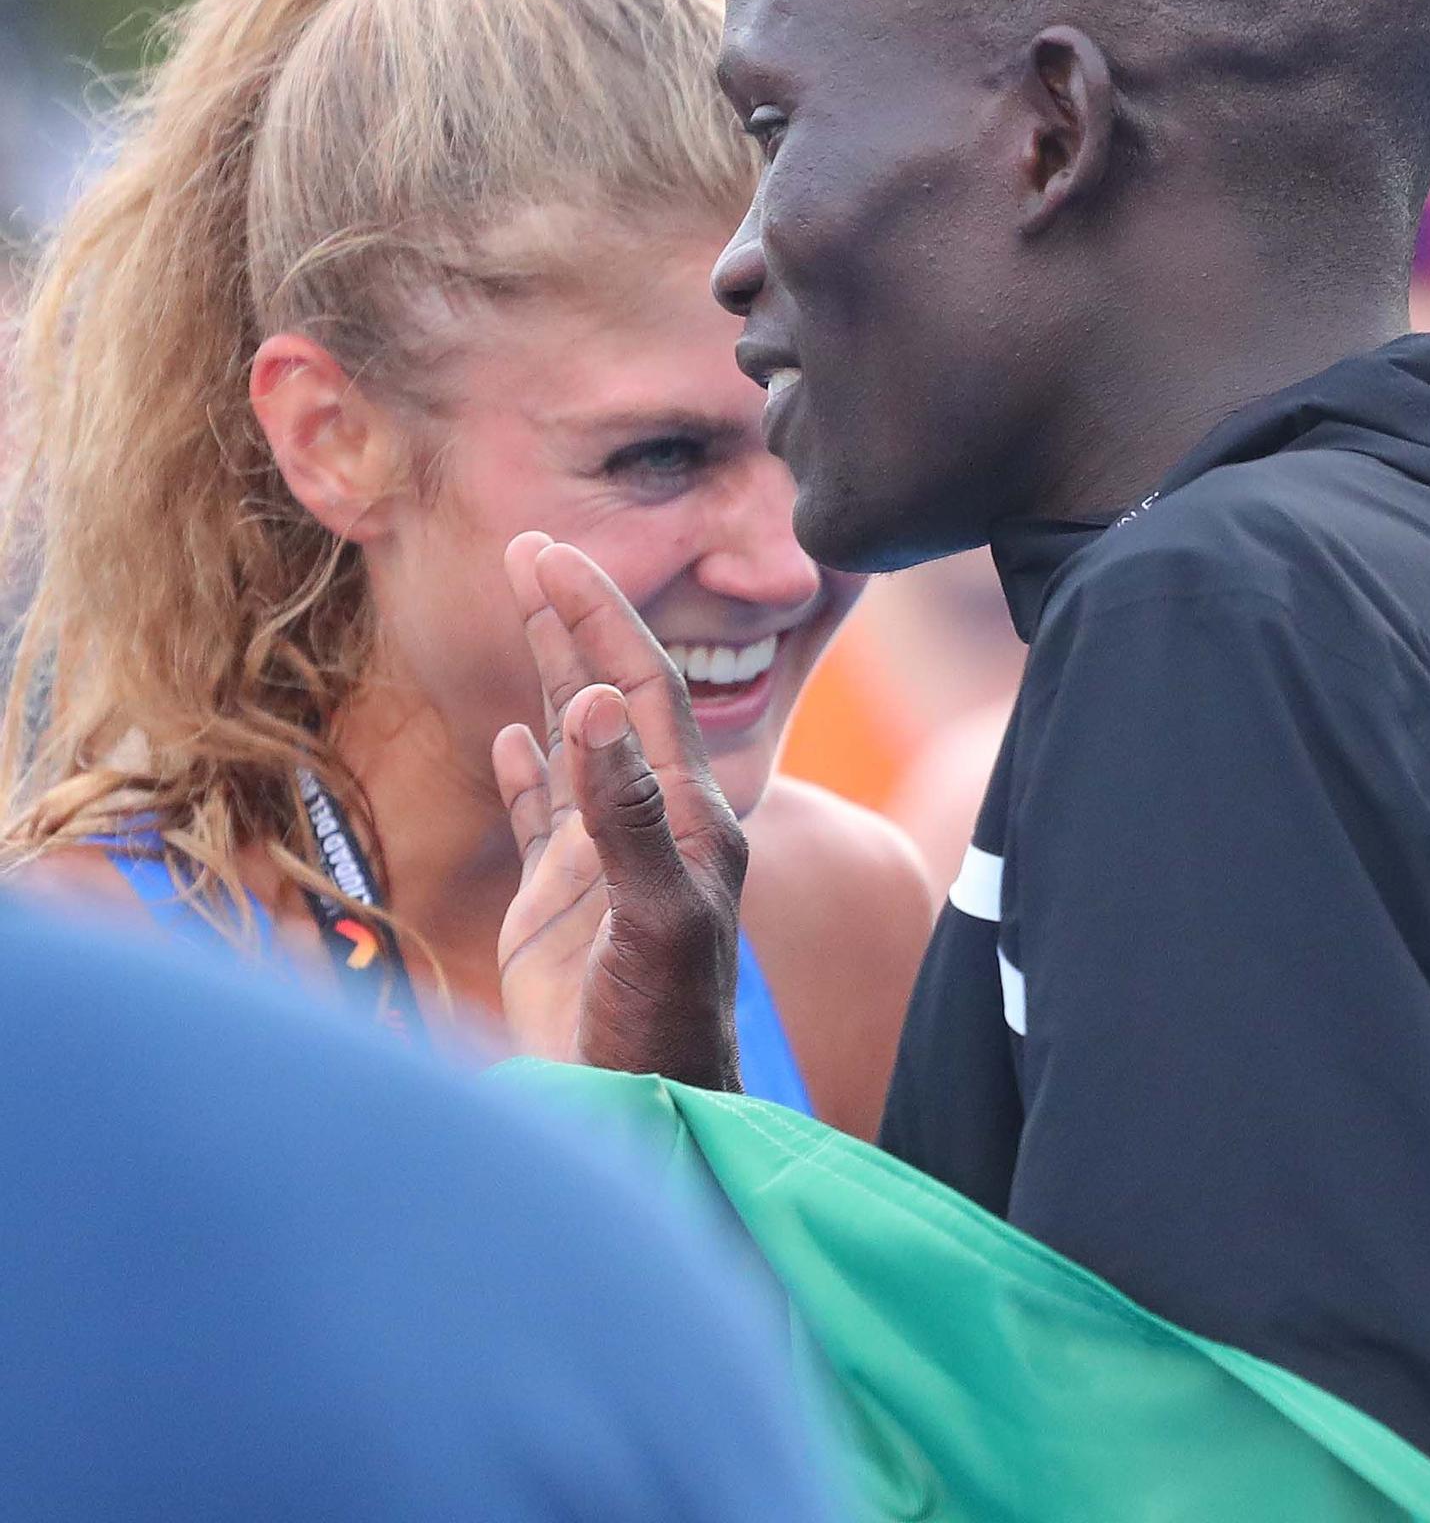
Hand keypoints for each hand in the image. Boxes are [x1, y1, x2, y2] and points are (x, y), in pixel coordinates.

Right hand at [492, 533, 746, 1091]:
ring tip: (523, 604)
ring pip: (570, 744)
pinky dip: (525, 770)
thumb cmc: (663, 1028)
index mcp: (686, 811)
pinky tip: (510, 737)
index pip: (638, 687)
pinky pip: (541, 816)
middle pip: (606, 694)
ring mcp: (601, 860)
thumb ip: (625, 814)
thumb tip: (588, 704)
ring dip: (548, 672)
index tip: (552, 556)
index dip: (599, 615)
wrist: (642, 1114)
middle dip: (572, 620)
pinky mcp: (561, 905)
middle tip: (527, 548)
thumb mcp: (654, 915)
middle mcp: (648, 821)